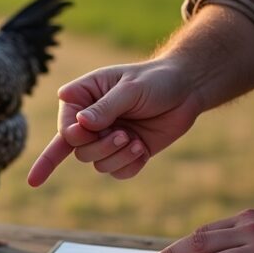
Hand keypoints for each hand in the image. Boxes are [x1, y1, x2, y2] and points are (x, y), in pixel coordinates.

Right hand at [27, 59, 204, 185]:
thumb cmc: (156, 80)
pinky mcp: (125, 152)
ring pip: (97, 163)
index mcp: (83, 98)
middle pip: (78, 149)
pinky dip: (129, 165)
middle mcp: (90, 121)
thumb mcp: (130, 89)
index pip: (65, 126)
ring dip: (117, 156)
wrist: (187, 90)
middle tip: (123, 135)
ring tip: (136, 141)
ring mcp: (107, 138)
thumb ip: (105, 107)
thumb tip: (80, 123)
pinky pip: (116, 172)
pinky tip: (142, 149)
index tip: (89, 131)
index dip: (74, 134)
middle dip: (100, 147)